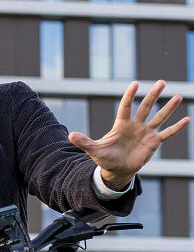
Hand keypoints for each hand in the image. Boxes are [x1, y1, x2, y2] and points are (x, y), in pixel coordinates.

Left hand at [68, 80, 188, 188]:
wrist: (116, 170)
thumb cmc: (105, 157)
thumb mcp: (94, 150)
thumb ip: (84, 141)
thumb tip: (70, 135)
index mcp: (121, 124)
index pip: (126, 106)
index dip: (130, 95)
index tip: (135, 84)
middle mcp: (135, 125)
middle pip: (146, 106)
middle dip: (153, 94)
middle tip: (162, 82)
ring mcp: (146, 133)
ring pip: (158, 117)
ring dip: (168, 107)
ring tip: (178, 95)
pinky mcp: (153, 143)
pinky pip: (167, 134)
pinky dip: (177, 128)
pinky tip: (187, 120)